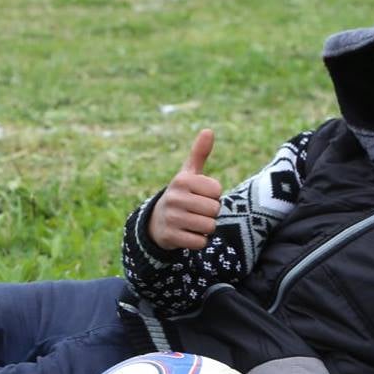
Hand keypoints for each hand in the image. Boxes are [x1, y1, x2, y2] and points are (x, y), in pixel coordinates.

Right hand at [148, 129, 222, 249]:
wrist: (156, 222)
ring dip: (205, 228)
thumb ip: (199, 153)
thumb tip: (208, 130)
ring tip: (192, 222)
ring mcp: (171, 218)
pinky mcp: (171, 237)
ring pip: (209, 227)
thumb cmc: (181, 194)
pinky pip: (200, 242)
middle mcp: (175, 197)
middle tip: (196, 211)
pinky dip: (198, 241)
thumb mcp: (188, 174)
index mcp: (182, 180)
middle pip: (214, 210)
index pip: (217, 191)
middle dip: (210, 213)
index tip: (200, 196)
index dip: (213, 196)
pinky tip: (187, 234)